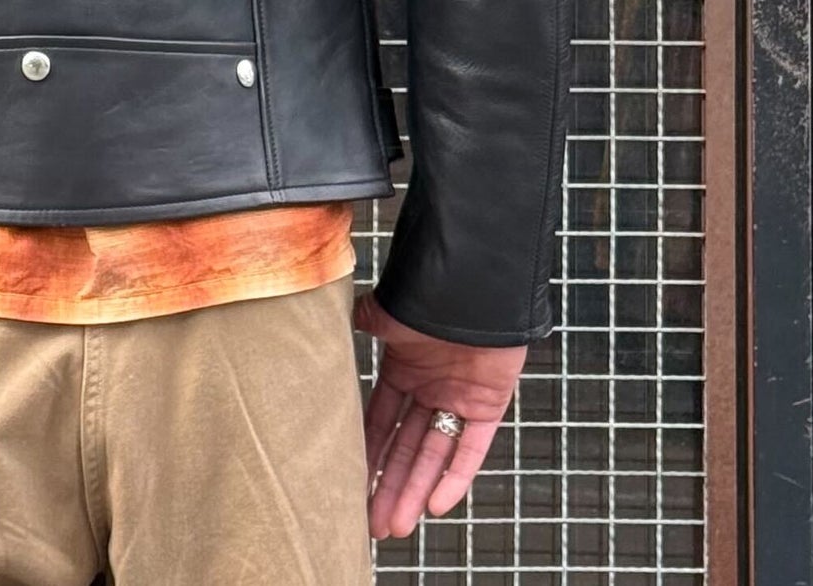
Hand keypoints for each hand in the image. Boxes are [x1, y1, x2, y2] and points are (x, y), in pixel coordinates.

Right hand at [355, 296, 525, 539]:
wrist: (474, 286)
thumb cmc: (426, 294)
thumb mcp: (384, 314)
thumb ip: (359, 324)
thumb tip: (322, 318)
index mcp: (404, 369)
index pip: (382, 421)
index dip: (368, 453)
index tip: (351, 483)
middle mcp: (430, 389)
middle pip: (406, 448)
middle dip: (389, 485)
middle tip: (373, 524)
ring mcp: (459, 400)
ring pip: (434, 455)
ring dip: (415, 490)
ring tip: (395, 526)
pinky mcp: (489, 407)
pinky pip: (472, 450)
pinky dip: (456, 476)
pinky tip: (437, 505)